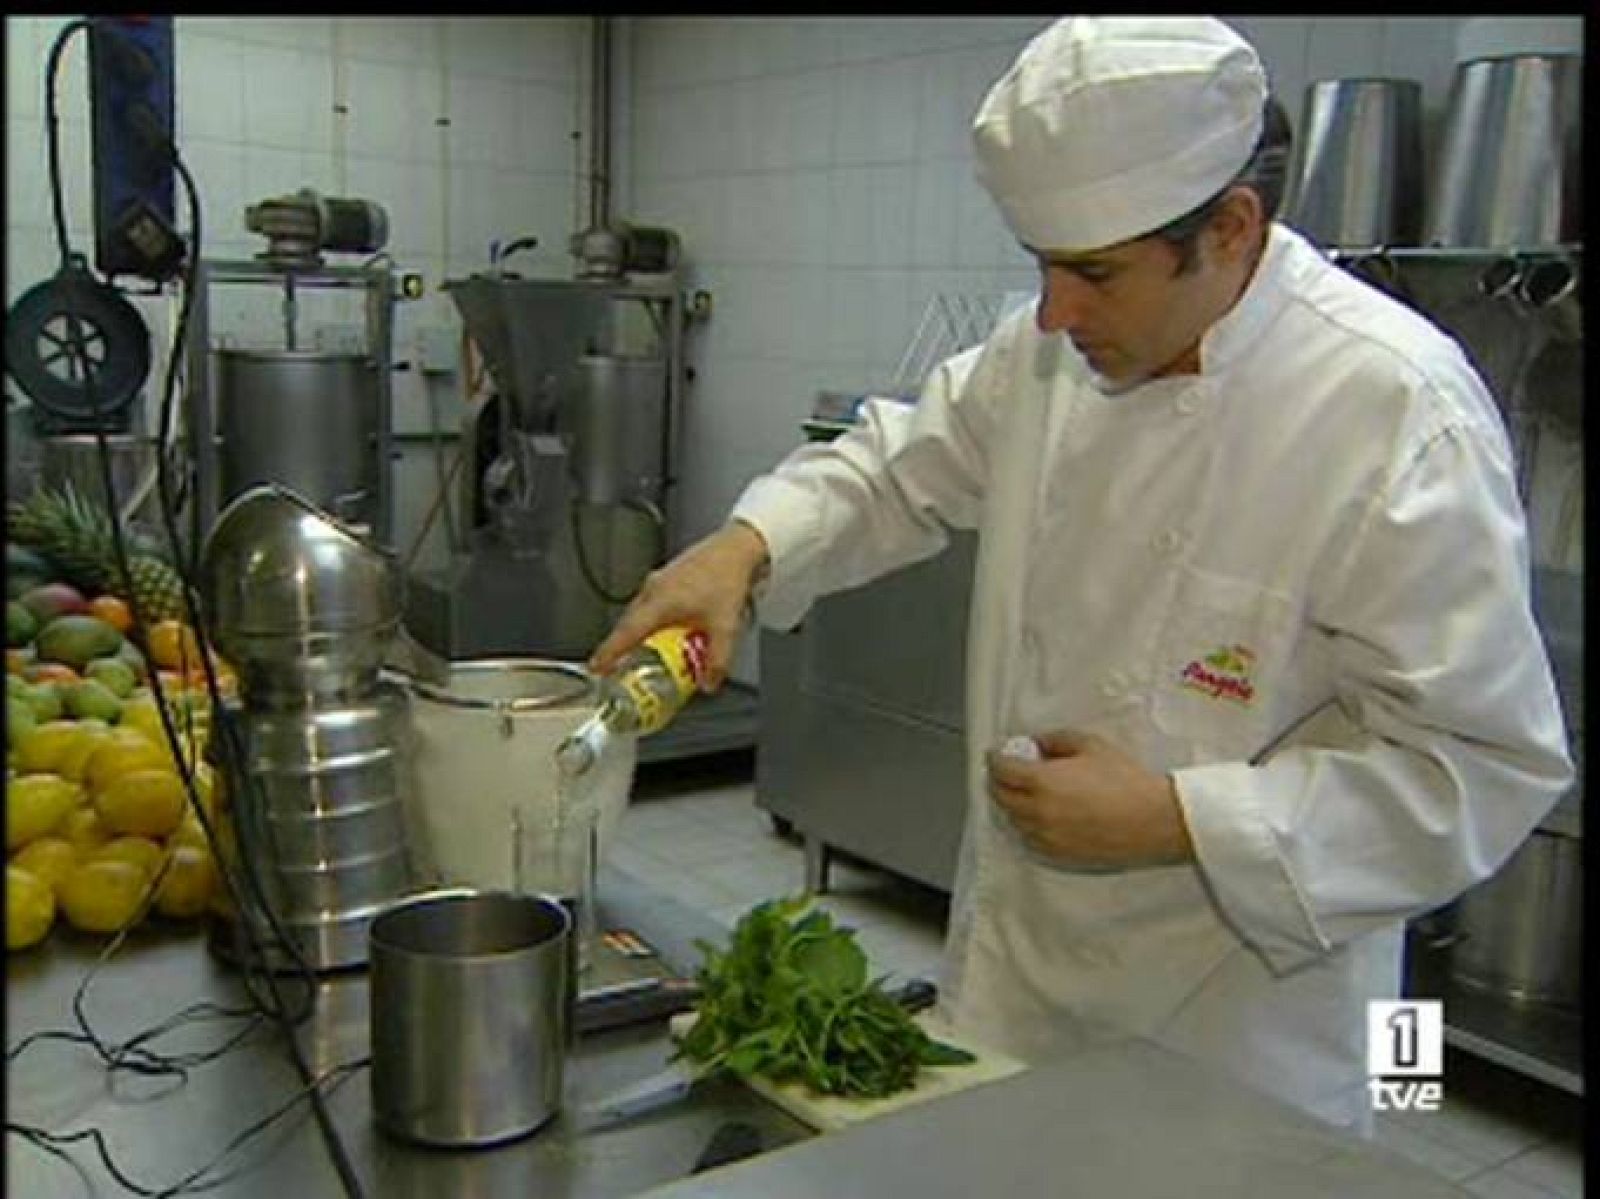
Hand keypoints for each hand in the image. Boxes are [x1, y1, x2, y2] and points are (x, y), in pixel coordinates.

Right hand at [587, 520, 769, 690]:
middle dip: (619, 646)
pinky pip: (650, 602)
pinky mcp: (668, 576)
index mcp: (659, 602)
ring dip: (637, 631)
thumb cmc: (727, 577)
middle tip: (615, 664)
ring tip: (643, 650)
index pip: (626, 634)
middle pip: (627, 623)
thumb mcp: (725, 627)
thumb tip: (710, 682)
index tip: (597, 668)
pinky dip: (651, 619)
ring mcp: (659, 580)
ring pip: (639, 612)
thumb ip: (716, 660)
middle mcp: (653, 590)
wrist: (737, 547)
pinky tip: (666, 628)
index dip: (609, 653)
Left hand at [985, 730, 1193, 867]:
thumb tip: (1036, 744)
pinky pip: (1030, 839)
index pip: (1002, 770)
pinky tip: (1040, 816)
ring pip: (1013, 820)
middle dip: (998, 781)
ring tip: (1024, 792)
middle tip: (1006, 771)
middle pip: (1000, 796)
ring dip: (1012, 804)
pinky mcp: (1059, 854)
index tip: (996, 754)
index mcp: (1042, 781)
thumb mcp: (1090, 745)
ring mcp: (1046, 836)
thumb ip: (1056, 740)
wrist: (1153, 820)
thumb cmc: (1125, 780)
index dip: (995, 759)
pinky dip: (1027, 826)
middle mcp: (1038, 811)